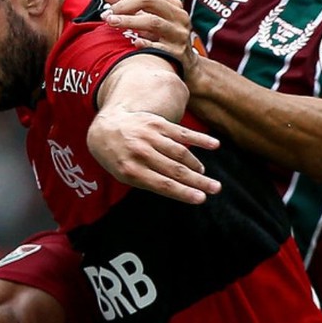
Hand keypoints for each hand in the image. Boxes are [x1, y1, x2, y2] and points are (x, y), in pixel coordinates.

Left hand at [88, 108, 221, 204]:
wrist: (106, 128)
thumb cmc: (118, 158)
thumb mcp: (125, 175)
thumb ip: (148, 182)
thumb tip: (180, 189)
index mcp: (132, 170)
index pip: (163, 184)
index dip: (184, 192)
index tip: (201, 199)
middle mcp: (141, 152)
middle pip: (175, 170)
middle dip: (198, 181)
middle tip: (216, 188)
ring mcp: (150, 136)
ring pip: (179, 152)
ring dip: (196, 165)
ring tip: (203, 174)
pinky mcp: (157, 123)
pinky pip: (182, 132)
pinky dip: (199, 139)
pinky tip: (214, 145)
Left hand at [101, 0, 200, 76]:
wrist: (187, 65)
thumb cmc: (164, 39)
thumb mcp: (151, 20)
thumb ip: (130, 7)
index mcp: (174, 6)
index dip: (125, 0)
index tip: (109, 8)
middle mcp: (179, 17)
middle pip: (151, 1)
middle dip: (126, 6)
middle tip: (108, 14)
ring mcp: (180, 35)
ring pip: (154, 22)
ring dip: (130, 21)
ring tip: (112, 23)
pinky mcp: (178, 53)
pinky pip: (159, 47)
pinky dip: (145, 43)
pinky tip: (133, 43)